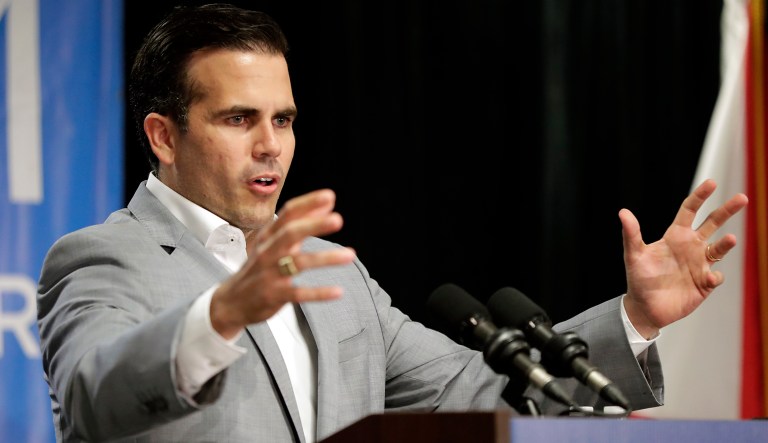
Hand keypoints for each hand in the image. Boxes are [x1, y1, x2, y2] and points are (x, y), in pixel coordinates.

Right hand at [210, 189, 355, 337]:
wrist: (232, 301)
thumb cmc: (259, 267)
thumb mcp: (276, 242)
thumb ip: (302, 222)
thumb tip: (328, 202)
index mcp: (269, 236)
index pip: (288, 214)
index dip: (307, 204)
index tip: (329, 196)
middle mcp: (268, 251)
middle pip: (290, 234)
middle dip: (313, 225)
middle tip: (338, 219)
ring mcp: (269, 274)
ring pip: (297, 263)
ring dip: (325, 258)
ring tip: (350, 255)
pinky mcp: (273, 295)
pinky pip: (298, 294)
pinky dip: (318, 293)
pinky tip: (338, 291)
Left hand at [620, 179, 747, 338]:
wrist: (645, 308)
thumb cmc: (639, 279)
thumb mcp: (634, 255)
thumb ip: (631, 234)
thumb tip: (623, 212)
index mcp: (675, 236)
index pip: (690, 210)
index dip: (700, 196)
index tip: (711, 183)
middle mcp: (691, 246)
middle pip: (713, 223)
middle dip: (727, 210)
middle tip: (742, 198)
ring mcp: (700, 264)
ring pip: (719, 248)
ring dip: (726, 244)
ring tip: (730, 239)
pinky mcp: (705, 283)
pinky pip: (715, 276)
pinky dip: (715, 275)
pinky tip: (709, 278)